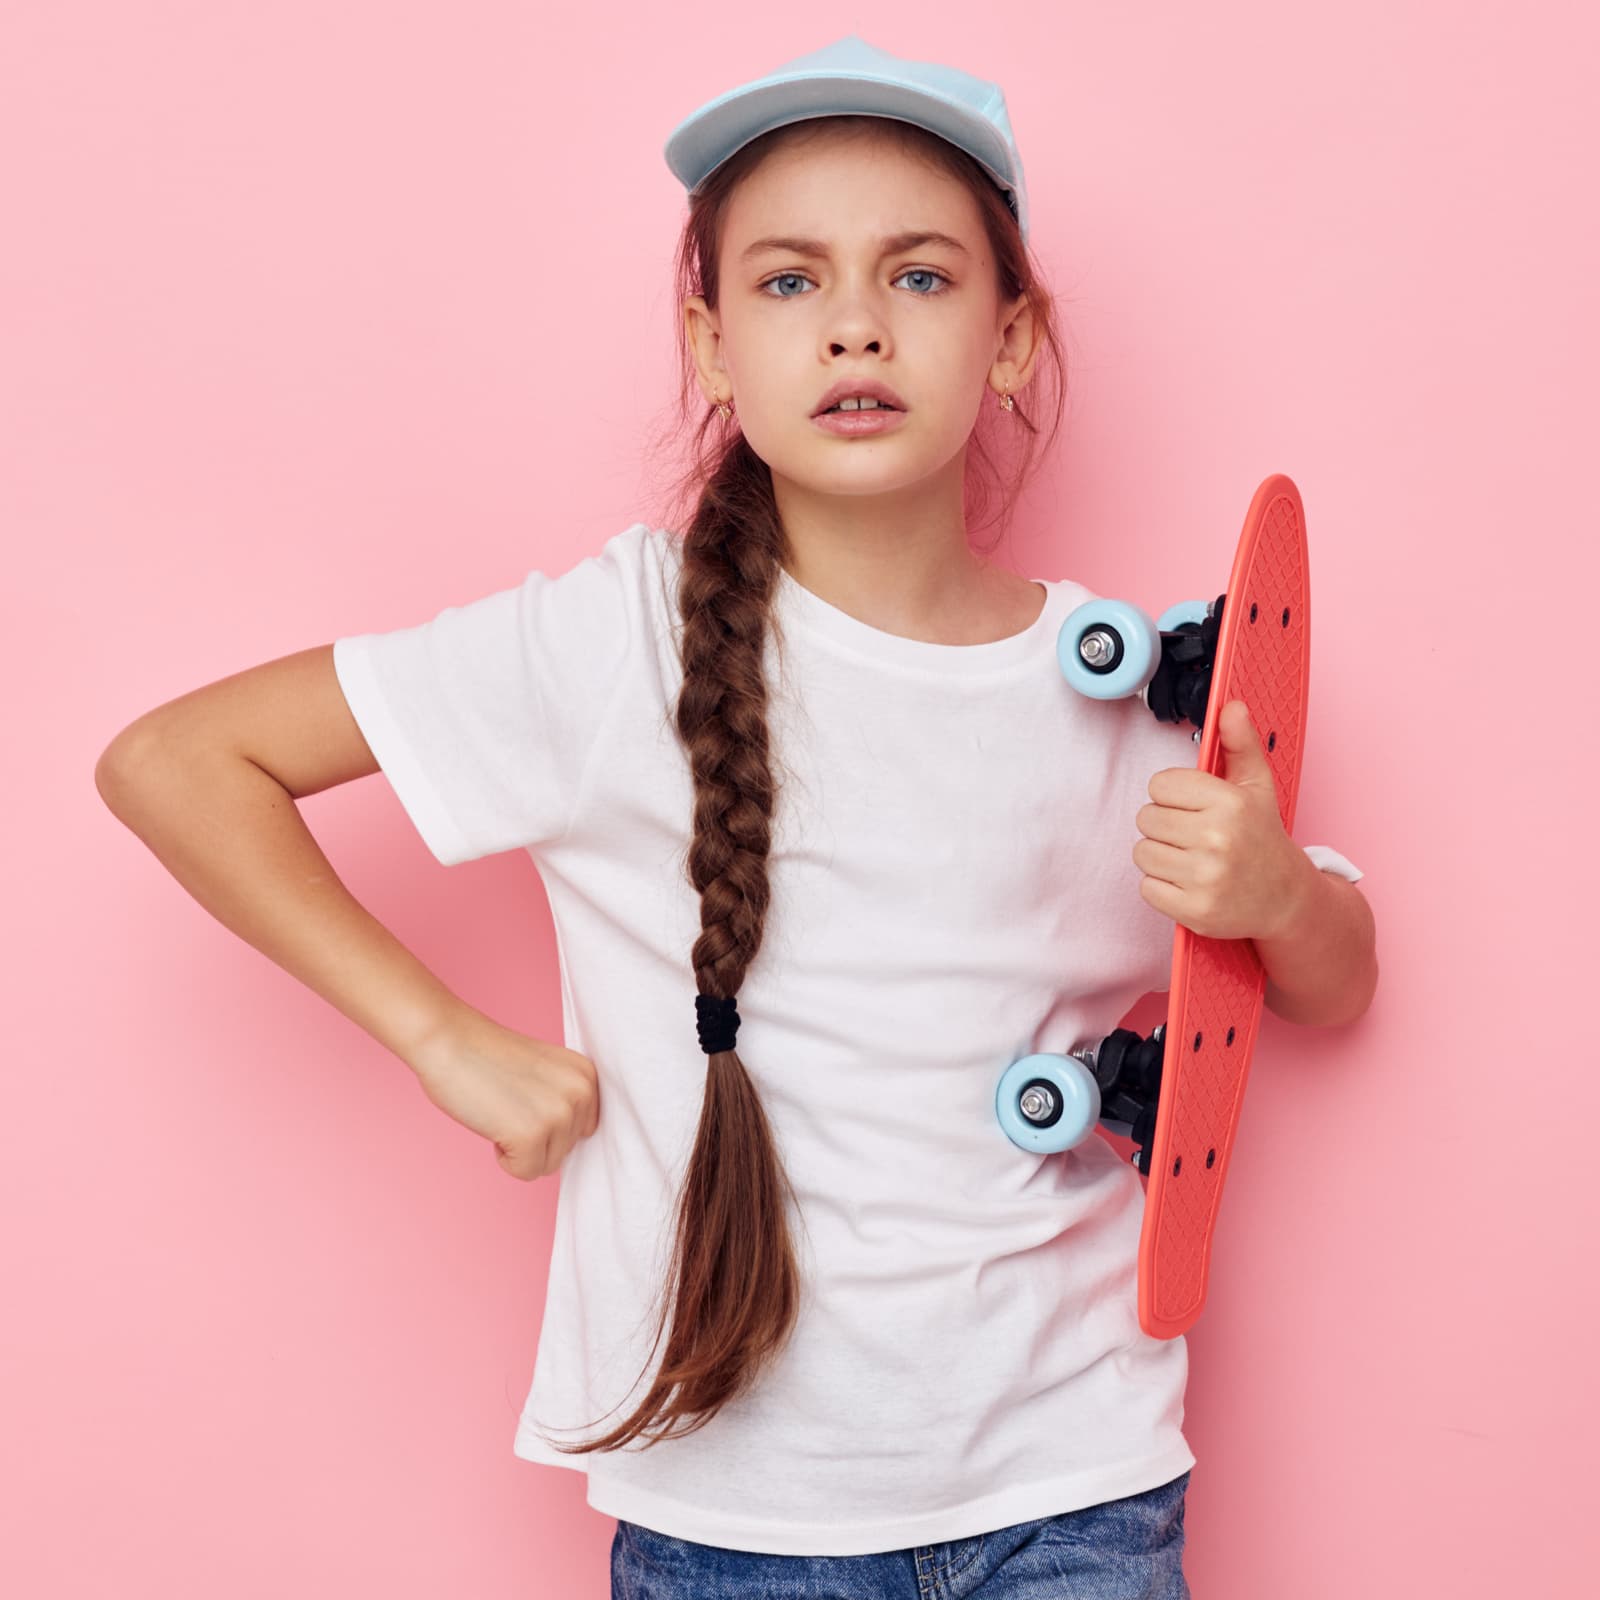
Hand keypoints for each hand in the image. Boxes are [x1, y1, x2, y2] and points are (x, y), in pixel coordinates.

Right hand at [406, 1006, 600, 1180]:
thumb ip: (564, 1099)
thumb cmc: (485, 1057)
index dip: (549, 1125)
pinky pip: (527, 1172)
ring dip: (521, 1148)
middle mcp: (581, 1092)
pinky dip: (505, 1158)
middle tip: (507, 1103)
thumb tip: (568, 1140)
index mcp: (585, 1075)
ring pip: (548, 1164)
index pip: (582, 1129)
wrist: (447, 1040)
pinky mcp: (532, 1135)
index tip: (526, 1101)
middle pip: (566, 1149)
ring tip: (500, 1110)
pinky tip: (492, 1123)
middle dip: (535, 1136)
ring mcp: (559, 1113)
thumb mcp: (545, 1072)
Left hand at [1133, 699, 1312, 941]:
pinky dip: (1162, 887)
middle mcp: (1217, 839)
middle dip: (1165, 826)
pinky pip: (1146, 888)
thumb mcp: (1257, 787)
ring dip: (1160, 856)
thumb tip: (1231, 707)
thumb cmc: (1264, 839)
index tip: (1195, 808)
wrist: (1287, 900)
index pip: (1159, 785)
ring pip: (1142, 852)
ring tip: (1191, 859)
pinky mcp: (1194, 910)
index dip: (1173, 795)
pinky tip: (1189, 883)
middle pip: (1146, 818)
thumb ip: (1240, 744)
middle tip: (1194, 836)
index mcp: (1230, 803)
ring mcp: (1205, 877)